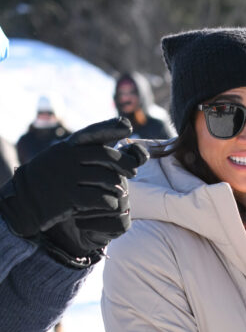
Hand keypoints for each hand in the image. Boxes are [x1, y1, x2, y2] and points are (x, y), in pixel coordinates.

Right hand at [0, 118, 146, 238]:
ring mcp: (67, 177)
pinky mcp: (68, 197)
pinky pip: (100, 198)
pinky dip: (110, 202)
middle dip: (125, 163)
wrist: (25, 199)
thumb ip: (92, 150)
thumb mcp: (67, 157)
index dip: (111, 128)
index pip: (93, 132)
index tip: (127, 128)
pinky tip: (111, 204)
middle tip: (133, 172)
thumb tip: (132, 148)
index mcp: (68, 146)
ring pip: (107, 178)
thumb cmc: (56, 176)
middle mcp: (67, 157)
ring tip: (121, 190)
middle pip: (107, 155)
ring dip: (119, 185)